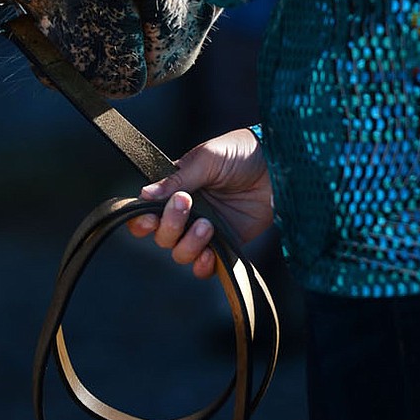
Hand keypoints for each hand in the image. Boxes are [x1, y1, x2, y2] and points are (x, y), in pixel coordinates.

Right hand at [128, 129, 272, 278]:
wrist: (277, 166)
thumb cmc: (240, 153)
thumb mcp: (206, 158)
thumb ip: (175, 180)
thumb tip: (144, 195)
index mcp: (177, 188)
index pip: (148, 211)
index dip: (142, 220)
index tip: (149, 218)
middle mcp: (189, 212)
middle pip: (163, 236)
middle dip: (170, 226)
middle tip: (187, 205)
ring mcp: (206, 230)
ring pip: (181, 253)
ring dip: (189, 244)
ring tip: (208, 226)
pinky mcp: (226, 244)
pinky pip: (206, 266)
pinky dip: (203, 265)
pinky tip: (210, 253)